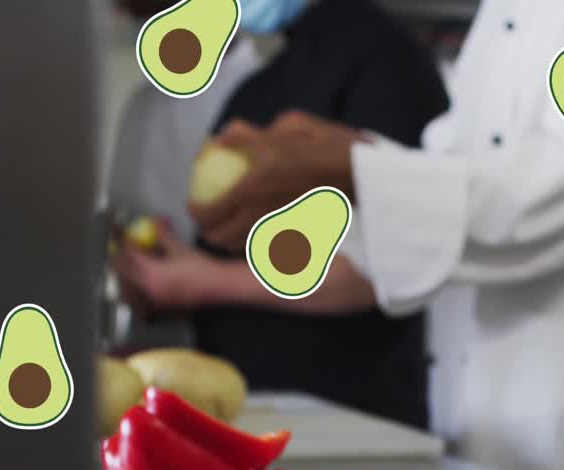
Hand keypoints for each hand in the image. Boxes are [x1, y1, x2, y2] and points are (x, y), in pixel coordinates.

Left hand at [113, 217, 220, 309]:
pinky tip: (142, 277)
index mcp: (151, 273)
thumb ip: (163, 235)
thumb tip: (155, 221)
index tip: (123, 234)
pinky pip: (141, 293)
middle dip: (119, 258)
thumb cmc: (201, 267)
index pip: (129, 254)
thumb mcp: (179, 248)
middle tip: (121, 247)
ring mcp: (154, 298)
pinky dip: (137, 283)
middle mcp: (149, 288)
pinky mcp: (161, 303)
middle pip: (123, 272)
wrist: (219, 285)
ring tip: (127, 263)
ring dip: (126, 273)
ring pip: (129, 285)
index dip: (124, 241)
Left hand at [190, 111, 367, 252]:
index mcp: (254, 183)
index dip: (196, 212)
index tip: (196, 205)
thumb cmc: (333, 147)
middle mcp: (262, 212)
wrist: (368, 178)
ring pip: (241, 248)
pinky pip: (266, 249)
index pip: (209, 211)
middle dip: (209, 232)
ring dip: (231, 240)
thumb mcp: (293, 125)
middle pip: (220, 238)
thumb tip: (223, 138)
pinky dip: (257, 244)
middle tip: (211, 221)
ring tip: (232, 228)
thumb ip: (250, 134)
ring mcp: (279, 230)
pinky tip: (261, 232)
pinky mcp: (297, 241)